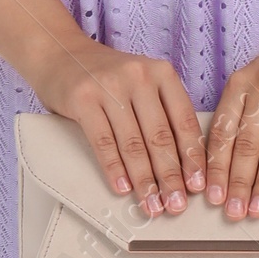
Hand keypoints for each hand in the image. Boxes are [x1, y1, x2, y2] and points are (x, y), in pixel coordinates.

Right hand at [35, 39, 206, 215]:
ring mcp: (109, 86)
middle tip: (177, 204)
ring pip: (133, 143)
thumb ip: (162, 112)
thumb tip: (182, 164)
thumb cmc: (107, 77)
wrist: (60, 53)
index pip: (184, 121)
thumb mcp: (142, 83)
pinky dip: (114, 168)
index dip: (192, 157)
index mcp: (162, 73)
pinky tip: (123, 188)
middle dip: (171, 176)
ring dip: (144, 179)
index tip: (198, 185)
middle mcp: (139, 76)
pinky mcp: (83, 99)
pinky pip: (103, 141)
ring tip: (152, 204)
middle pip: (160, 136)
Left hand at [205, 27, 258, 220]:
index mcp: (239, 84)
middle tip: (231, 211)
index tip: (210, 197)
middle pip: (245, 143)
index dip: (215, 168)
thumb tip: (223, 162)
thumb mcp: (255, 80)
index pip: (221, 132)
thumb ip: (240, 112)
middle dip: (236, 182)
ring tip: (256, 208)